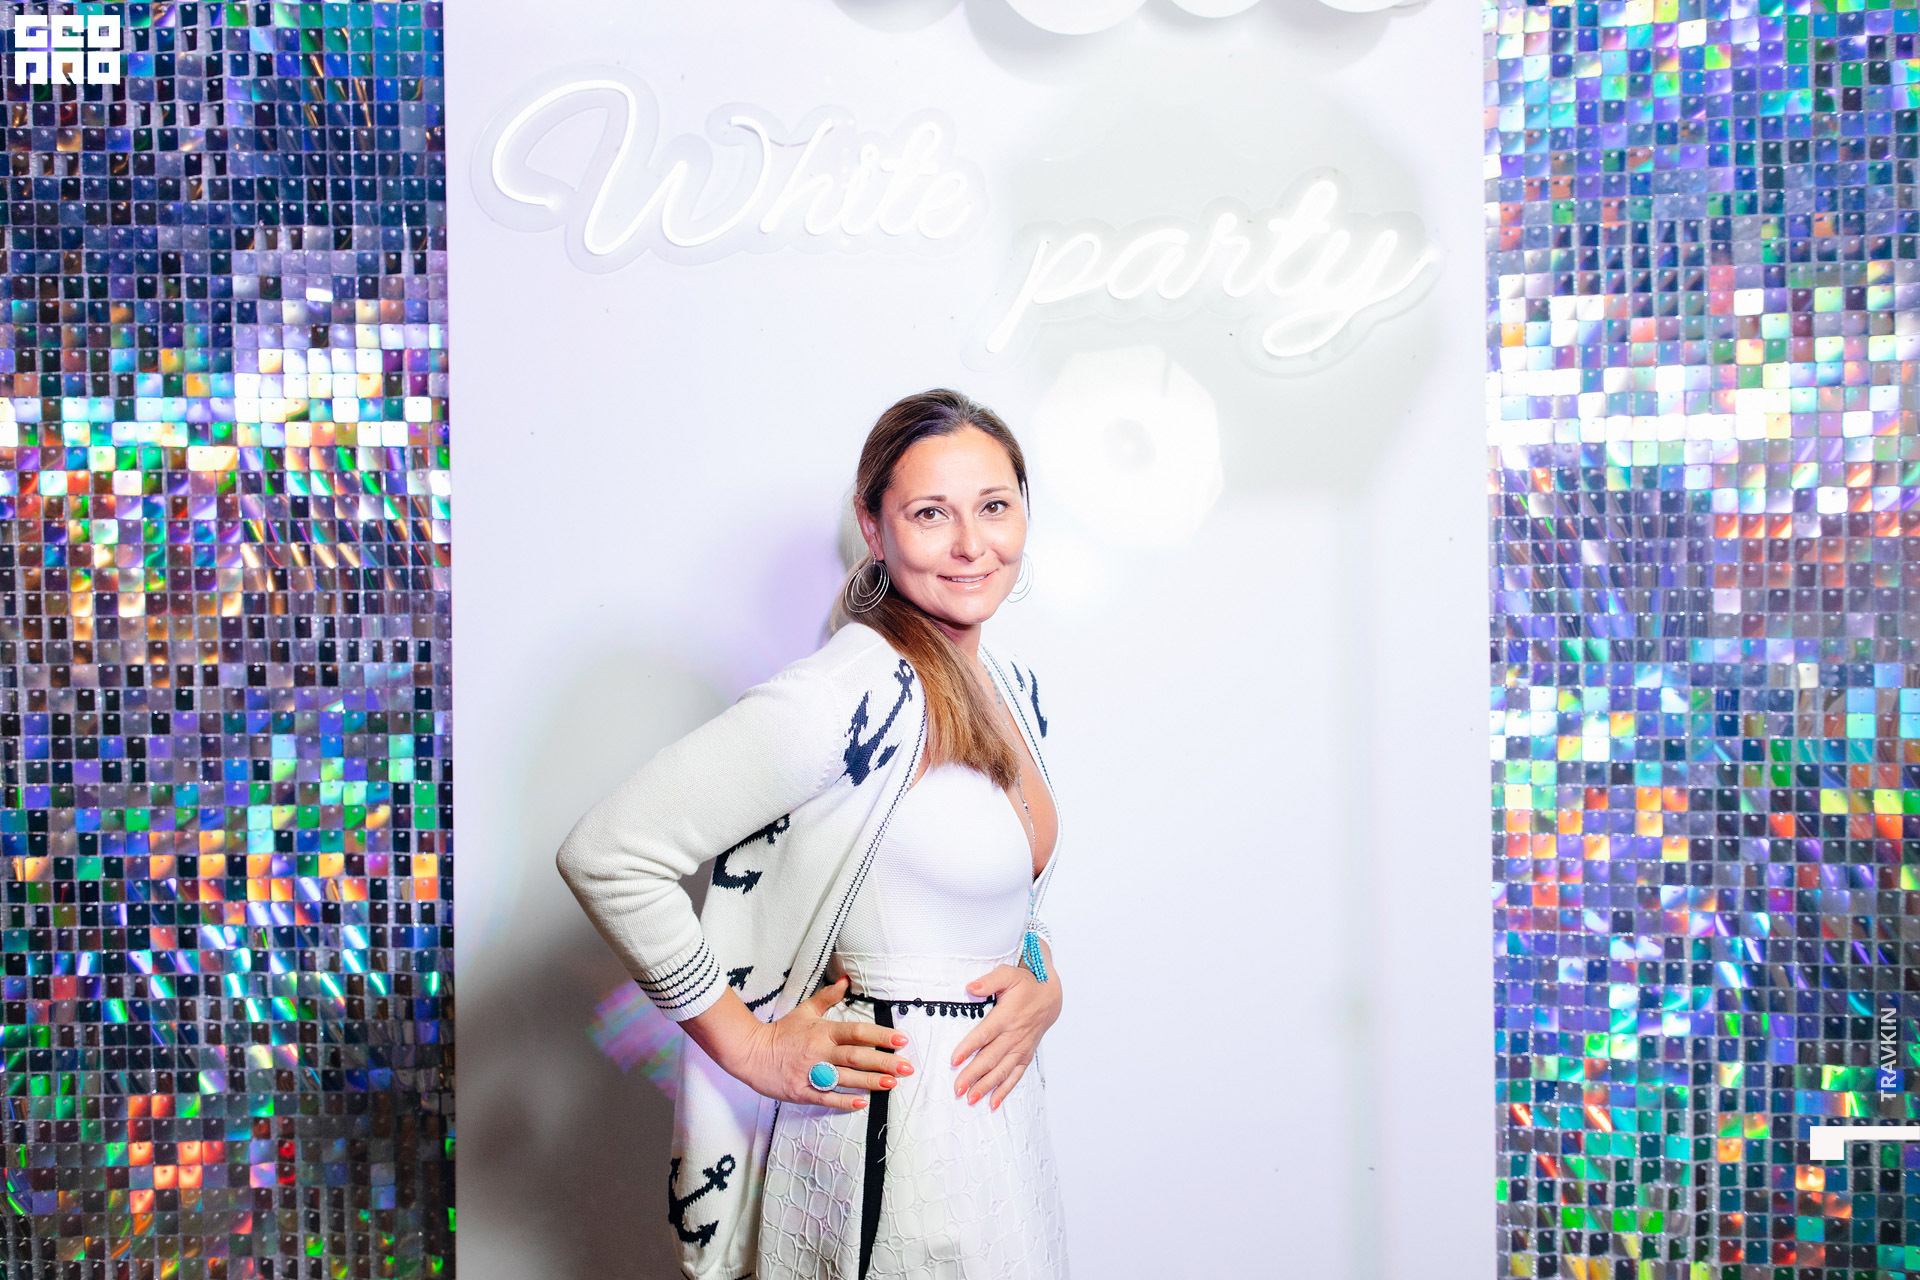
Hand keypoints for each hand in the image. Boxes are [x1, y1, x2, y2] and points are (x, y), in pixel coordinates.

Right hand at [729, 977, 912, 1111]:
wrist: (751, 1053)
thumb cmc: (781, 1033)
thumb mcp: (805, 1010)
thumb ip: (828, 997)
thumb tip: (846, 980)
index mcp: (823, 1032)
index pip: (857, 1032)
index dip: (880, 1036)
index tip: (901, 1040)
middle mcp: (820, 1052)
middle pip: (856, 1057)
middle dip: (884, 1062)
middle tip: (906, 1067)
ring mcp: (811, 1073)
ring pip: (846, 1079)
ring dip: (870, 1082)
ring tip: (892, 1083)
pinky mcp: (802, 1091)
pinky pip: (826, 1097)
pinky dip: (844, 1101)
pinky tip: (862, 1103)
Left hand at [951, 946, 1061, 1109]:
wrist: (1050, 998)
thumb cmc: (1025, 985)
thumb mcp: (1008, 975)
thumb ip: (989, 981)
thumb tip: (970, 987)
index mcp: (1006, 1016)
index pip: (984, 1035)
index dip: (968, 1048)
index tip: (954, 1061)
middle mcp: (1013, 1036)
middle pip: (990, 1058)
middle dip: (973, 1075)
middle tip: (957, 1089)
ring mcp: (1020, 1048)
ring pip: (1002, 1071)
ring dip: (986, 1086)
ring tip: (971, 1099)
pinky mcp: (1025, 1056)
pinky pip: (1015, 1076)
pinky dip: (1004, 1090)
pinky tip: (993, 1103)